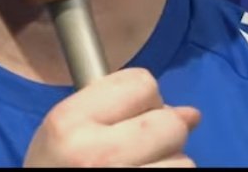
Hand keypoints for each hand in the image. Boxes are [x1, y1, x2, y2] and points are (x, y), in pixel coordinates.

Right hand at [24, 68, 199, 167]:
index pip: (141, 83)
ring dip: (169, 163)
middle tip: (139, 145)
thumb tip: (192, 114)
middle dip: (162, 130)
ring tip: (141, 167)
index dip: (142, 97)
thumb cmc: (55, 167)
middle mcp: (98, 153)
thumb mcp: (66, 127)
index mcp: (70, 120)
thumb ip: (114, 106)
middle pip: (170, 122)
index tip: (129, 114)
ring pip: (183, 162)